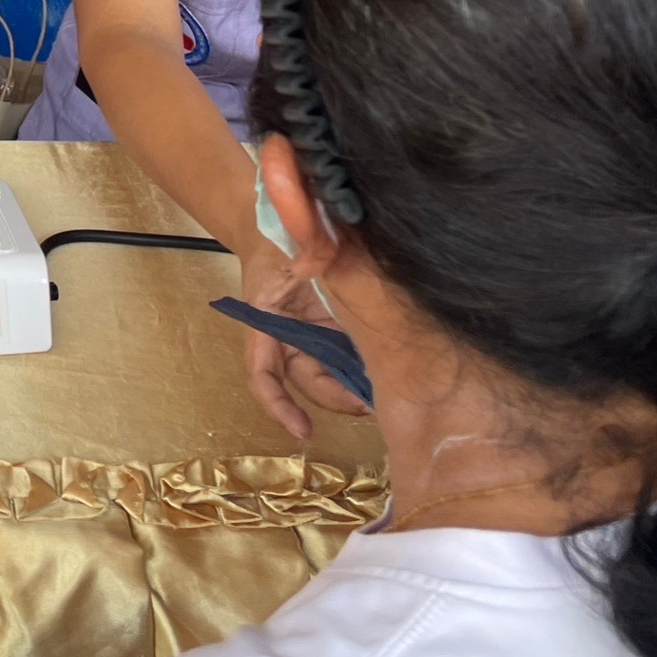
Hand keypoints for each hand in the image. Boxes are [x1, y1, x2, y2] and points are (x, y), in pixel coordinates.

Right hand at [241, 241, 370, 438]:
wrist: (285, 226)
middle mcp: (289, 340)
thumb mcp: (289, 246)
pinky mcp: (337, 332)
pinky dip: (368, 369)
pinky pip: (351, 359)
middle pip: (312, 383)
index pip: (264, 376)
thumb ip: (307, 254)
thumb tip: (321, 258)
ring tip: (388, 392)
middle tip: (373, 404)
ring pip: (335, 376)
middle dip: (340, 399)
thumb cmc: (279, 237)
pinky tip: (392, 370)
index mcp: (267, 324)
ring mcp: (315, 338)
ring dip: (358, 389)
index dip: (278, 405)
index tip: (303, 430)